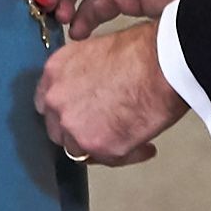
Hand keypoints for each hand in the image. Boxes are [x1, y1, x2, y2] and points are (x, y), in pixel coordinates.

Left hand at [37, 19, 186, 163]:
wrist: (163, 65)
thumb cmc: (142, 50)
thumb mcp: (99, 50)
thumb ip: (85, 73)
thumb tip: (94, 87)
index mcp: (55, 72)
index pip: (47, 102)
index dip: (65, 109)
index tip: (79, 113)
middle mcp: (57, 101)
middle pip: (58, 129)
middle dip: (79, 131)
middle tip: (104, 127)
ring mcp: (76, 128)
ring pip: (79, 149)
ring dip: (100, 145)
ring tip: (127, 138)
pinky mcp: (100, 147)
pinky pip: (110, 160)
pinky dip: (128, 155)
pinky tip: (145, 147)